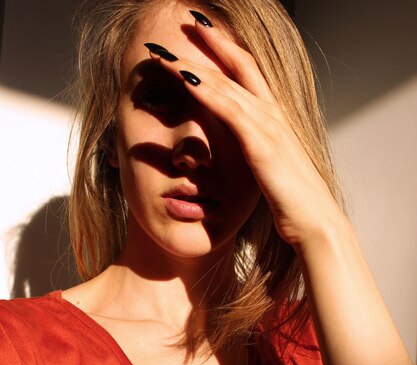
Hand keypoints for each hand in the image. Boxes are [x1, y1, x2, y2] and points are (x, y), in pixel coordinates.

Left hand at [146, 11, 342, 247]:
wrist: (315, 222)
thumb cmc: (293, 201)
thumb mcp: (271, 169)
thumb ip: (257, 152)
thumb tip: (244, 151)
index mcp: (274, 118)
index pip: (247, 71)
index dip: (224, 48)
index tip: (199, 33)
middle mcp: (272, 114)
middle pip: (236, 66)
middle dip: (207, 42)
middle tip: (179, 24)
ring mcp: (268, 126)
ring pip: (227, 84)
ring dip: (194, 63)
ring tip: (165, 50)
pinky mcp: (262, 145)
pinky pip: (229, 110)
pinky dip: (206, 91)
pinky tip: (185, 78)